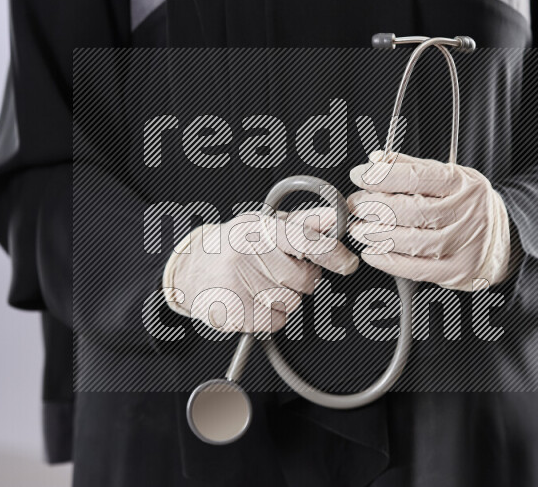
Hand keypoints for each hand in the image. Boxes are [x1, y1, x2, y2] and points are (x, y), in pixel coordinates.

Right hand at [162, 207, 357, 332]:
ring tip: (261, 285)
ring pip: (292, 302)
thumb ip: (303, 223)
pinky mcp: (234, 312)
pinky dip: (273, 316)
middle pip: (304, 278)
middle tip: (280, 271)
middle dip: (302, 279)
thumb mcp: (265, 225)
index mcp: (258, 228)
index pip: (306, 240)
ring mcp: (239, 284)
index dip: (333, 253)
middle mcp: (247, 254)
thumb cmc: (233, 246)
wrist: (190, 272)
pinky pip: (276, 321)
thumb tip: (335, 218)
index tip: (347, 262)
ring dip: (285, 298)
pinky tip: (254, 301)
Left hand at [348, 151, 511, 290]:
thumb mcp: (449, 176)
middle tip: (355, 205)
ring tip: (359, 229)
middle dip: (375, 207)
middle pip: (413, 210)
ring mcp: (463, 243)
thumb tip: (377, 160)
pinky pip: (417, 268)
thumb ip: (412, 167)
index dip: (383, 176)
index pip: (417, 177)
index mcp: (463, 183)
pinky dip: (389, 261)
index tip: (359, 176)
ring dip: (378, 235)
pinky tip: (372, 252)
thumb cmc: (467, 205)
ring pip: (413, 240)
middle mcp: (467, 212)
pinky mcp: (456, 270)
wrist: (501, 239)